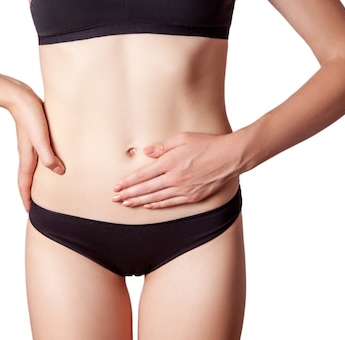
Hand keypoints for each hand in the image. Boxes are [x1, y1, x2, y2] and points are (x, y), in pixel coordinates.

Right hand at [9, 88, 64, 211]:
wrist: (20, 96)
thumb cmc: (31, 116)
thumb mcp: (41, 138)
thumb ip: (49, 156)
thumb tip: (59, 173)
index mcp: (27, 157)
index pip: (25, 184)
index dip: (27, 199)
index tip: (30, 212)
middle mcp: (27, 154)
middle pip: (27, 179)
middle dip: (30, 194)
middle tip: (37, 206)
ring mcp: (30, 146)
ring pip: (33, 169)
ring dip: (36, 181)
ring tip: (44, 189)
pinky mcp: (35, 137)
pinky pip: (38, 157)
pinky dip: (42, 166)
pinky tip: (51, 163)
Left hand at [113, 132, 238, 208]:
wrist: (229, 157)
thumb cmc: (207, 144)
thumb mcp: (183, 138)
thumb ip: (162, 146)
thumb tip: (146, 152)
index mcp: (169, 162)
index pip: (142, 175)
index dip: (128, 182)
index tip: (117, 186)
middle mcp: (174, 178)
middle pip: (146, 189)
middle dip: (128, 194)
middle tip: (115, 199)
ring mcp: (183, 189)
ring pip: (156, 198)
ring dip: (139, 202)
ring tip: (127, 204)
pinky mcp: (192, 196)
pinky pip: (170, 202)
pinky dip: (157, 205)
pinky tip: (148, 206)